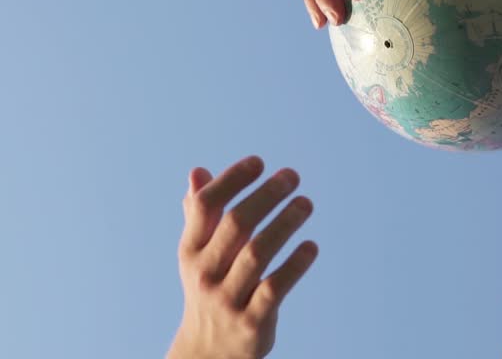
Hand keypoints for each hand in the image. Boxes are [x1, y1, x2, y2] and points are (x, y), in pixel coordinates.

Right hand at [167, 156, 317, 358]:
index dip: (232, 180)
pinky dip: (295, 265)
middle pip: (236, 225)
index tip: (259, 162)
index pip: (206, 206)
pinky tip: (311, 246)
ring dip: (285, 223)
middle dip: (266, 195)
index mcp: (191, 251)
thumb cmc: (210, 288)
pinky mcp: (252, 322)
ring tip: (306, 203)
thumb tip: (197, 171)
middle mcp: (205, 273)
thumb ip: (198, 214)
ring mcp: (228, 299)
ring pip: (258, 253)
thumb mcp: (198, 255)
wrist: (208, 353)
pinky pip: (275, 288)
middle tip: (292, 176)